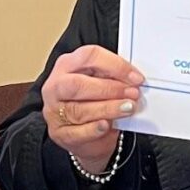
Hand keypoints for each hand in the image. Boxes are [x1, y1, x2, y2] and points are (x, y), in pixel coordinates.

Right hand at [41, 46, 143, 173]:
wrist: (82, 133)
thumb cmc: (91, 101)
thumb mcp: (100, 83)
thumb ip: (113, 78)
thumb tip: (133, 81)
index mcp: (66, 65)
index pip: (89, 56)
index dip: (115, 65)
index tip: (136, 77)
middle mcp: (56, 86)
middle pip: (77, 84)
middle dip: (109, 88)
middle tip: (132, 93)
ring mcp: (54, 110)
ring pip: (78, 110)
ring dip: (107, 108)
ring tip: (127, 108)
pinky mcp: (58, 133)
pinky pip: (76, 132)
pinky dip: (93, 129)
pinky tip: (106, 125)